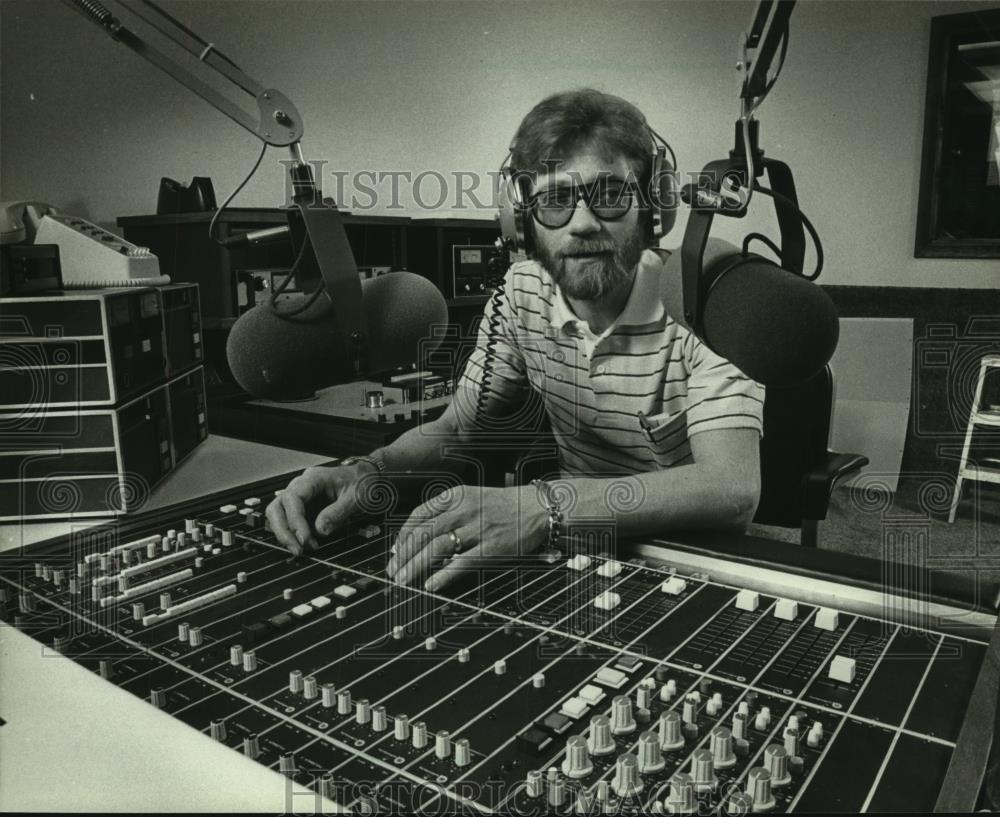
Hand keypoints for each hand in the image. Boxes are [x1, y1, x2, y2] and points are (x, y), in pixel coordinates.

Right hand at [265, 463, 374, 554]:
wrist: (369, 477)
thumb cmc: (363, 482)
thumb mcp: (356, 498)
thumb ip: (338, 512)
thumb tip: (320, 530)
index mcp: (314, 478)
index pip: (293, 498)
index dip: (295, 521)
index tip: (304, 539)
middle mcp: (302, 486)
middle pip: (277, 507)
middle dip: (283, 531)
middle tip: (297, 549)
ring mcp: (301, 497)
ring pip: (278, 515)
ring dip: (286, 534)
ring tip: (302, 549)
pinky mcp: (304, 508)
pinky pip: (289, 521)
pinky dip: (293, 534)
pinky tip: (305, 544)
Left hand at [386, 485, 548, 592]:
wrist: (537, 508)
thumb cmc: (502, 506)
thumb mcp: (470, 499)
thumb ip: (445, 514)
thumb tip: (417, 540)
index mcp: (455, 496)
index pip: (418, 516)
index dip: (401, 537)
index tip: (394, 553)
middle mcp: (463, 510)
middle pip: (423, 533)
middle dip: (403, 556)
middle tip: (393, 572)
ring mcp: (477, 528)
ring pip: (437, 548)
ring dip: (416, 566)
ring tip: (405, 581)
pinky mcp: (492, 547)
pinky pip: (461, 563)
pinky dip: (442, 575)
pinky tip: (431, 585)